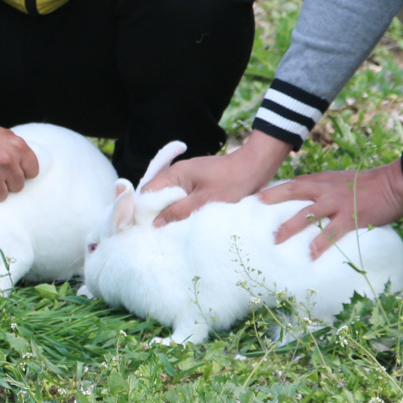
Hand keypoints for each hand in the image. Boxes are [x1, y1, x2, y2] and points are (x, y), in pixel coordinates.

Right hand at [0, 121, 39, 202]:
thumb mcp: (5, 135)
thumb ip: (19, 150)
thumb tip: (30, 169)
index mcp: (17, 147)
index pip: (33, 172)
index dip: (22, 172)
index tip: (12, 169)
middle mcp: (7, 161)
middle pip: (19, 186)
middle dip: (8, 181)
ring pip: (3, 196)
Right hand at [148, 130, 289, 224]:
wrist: (257, 167)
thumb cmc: (232, 182)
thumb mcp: (204, 201)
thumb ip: (178, 212)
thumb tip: (155, 223)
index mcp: (175, 174)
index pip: (148, 192)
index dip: (145, 210)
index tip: (147, 230)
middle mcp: (178, 174)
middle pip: (158, 196)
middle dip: (159, 214)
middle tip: (162, 235)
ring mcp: (189, 178)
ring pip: (172, 199)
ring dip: (174, 213)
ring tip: (174, 232)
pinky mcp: (200, 184)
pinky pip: (185, 198)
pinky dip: (185, 209)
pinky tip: (189, 223)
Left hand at [261, 159, 402, 256]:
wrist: (396, 182)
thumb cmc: (373, 183)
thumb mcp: (344, 179)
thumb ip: (328, 187)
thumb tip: (315, 202)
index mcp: (324, 179)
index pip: (295, 182)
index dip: (275, 189)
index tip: (258, 197)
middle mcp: (326, 188)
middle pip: (292, 190)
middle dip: (271, 199)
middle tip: (253, 209)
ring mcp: (337, 202)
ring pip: (306, 214)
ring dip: (289, 227)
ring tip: (275, 241)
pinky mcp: (351, 216)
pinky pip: (331, 232)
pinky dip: (320, 244)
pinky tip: (311, 256)